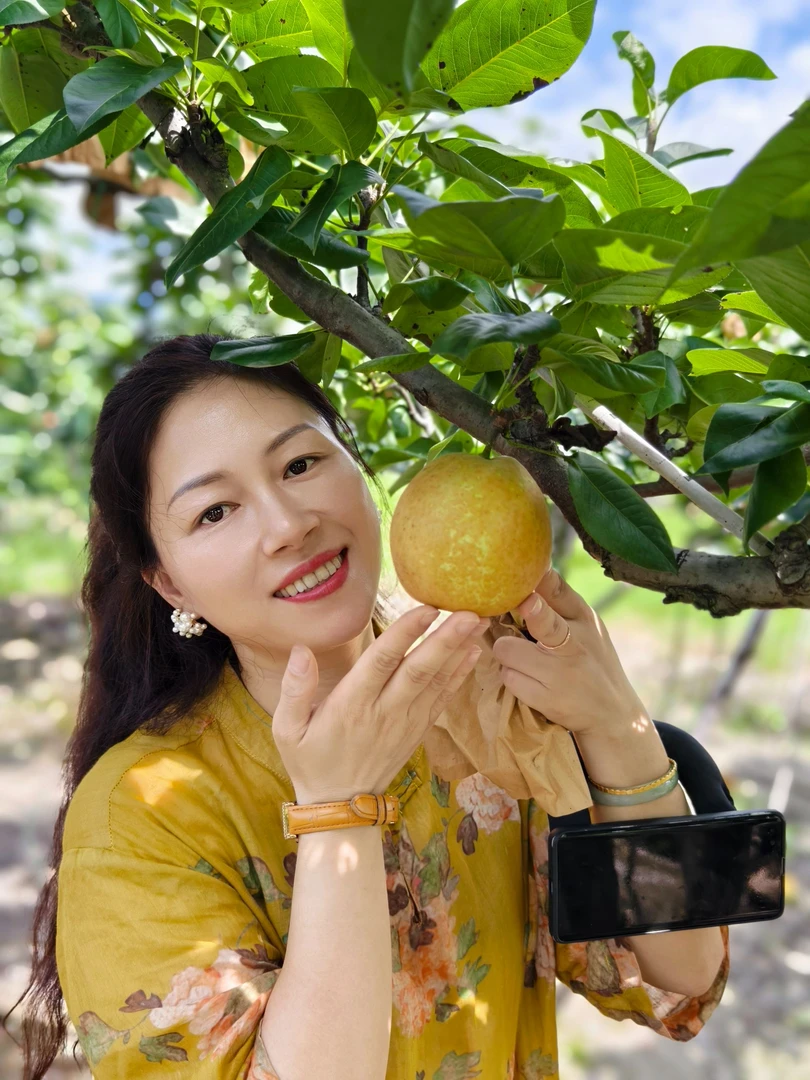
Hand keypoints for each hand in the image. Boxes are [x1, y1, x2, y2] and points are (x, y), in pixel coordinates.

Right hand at [272, 606, 489, 803]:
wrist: (341, 806)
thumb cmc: (311, 761)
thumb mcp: (287, 729)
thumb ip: (294, 689)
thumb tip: (301, 649)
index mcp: (351, 705)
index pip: (381, 662)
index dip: (405, 634)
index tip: (426, 609)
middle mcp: (384, 711)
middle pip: (418, 670)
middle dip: (446, 639)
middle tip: (470, 612)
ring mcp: (405, 722)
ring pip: (436, 682)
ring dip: (459, 651)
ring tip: (479, 621)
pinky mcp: (418, 730)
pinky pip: (442, 699)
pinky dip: (459, 676)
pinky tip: (474, 653)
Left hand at [492, 566, 648, 736]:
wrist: (612, 713)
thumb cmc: (592, 659)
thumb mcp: (588, 625)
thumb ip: (560, 599)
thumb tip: (534, 567)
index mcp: (583, 620)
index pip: (560, 594)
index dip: (540, 582)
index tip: (528, 579)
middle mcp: (574, 645)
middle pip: (541, 622)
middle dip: (527, 613)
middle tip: (523, 607)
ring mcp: (560, 674)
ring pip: (507, 651)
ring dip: (508, 654)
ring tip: (523, 658)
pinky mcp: (546, 699)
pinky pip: (508, 678)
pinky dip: (512, 677)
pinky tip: (527, 679)